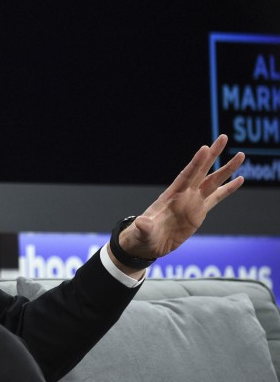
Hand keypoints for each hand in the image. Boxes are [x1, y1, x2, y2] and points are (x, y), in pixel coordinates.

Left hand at [113, 134, 243, 269]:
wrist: (148, 244)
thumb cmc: (142, 236)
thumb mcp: (142, 232)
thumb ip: (143, 226)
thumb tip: (141, 223)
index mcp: (171, 196)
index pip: (186, 176)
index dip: (195, 163)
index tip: (204, 148)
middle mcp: (184, 195)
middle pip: (202, 171)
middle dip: (213, 155)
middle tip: (224, 137)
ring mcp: (193, 201)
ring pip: (213, 181)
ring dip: (226, 169)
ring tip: (240, 155)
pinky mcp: (200, 211)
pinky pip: (217, 197)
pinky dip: (228, 189)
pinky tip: (240, 179)